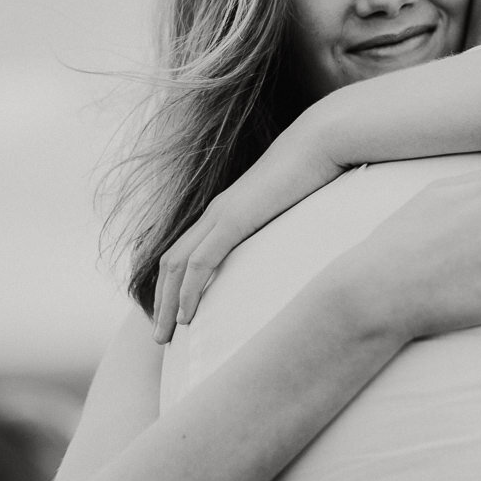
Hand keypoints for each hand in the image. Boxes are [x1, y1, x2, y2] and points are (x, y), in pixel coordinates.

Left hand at [153, 116, 340, 343]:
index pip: (184, 252)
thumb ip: (279, 224)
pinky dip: (188, 291)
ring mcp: (221, 215)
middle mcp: (214, 213)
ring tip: (166, 335)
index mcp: (225, 211)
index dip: (172, 285)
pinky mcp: (233, 220)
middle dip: (161, 302)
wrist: (319, 143)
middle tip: (161, 336)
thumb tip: (289, 245)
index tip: (175, 315)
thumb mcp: (291, 206)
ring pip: (176, 266)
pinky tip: (188, 316)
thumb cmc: (313, 172)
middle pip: (170, 263)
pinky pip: (200, 262)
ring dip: (167, 304)